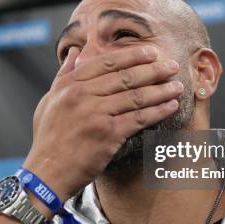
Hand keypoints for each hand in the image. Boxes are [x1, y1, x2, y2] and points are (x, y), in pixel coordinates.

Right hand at [23, 46, 182, 200]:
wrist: (47, 171)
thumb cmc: (48, 138)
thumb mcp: (49, 100)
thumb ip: (63, 74)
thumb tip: (75, 52)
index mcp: (70, 84)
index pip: (106, 63)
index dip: (132, 56)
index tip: (151, 52)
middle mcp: (83, 95)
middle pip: (125, 77)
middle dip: (153, 70)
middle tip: (172, 66)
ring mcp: (96, 114)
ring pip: (136, 96)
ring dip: (160, 90)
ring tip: (177, 86)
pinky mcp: (108, 135)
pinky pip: (139, 118)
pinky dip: (158, 111)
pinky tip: (171, 106)